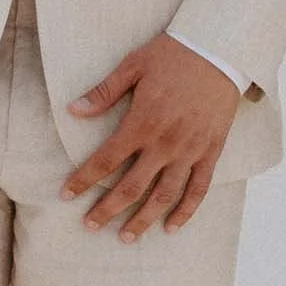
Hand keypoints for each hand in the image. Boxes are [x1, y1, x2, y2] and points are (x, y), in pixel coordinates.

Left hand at [63, 34, 240, 237]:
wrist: (218, 49)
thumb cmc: (172, 55)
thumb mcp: (133, 66)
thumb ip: (103, 93)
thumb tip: (73, 110)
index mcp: (142, 122)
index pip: (105, 160)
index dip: (84, 179)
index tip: (66, 194)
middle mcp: (165, 143)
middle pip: (132, 186)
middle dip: (108, 209)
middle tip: (90, 225)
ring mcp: (190, 150)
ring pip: (164, 195)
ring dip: (144, 219)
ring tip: (127, 237)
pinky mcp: (211, 152)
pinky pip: (199, 189)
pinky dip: (186, 211)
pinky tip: (172, 227)